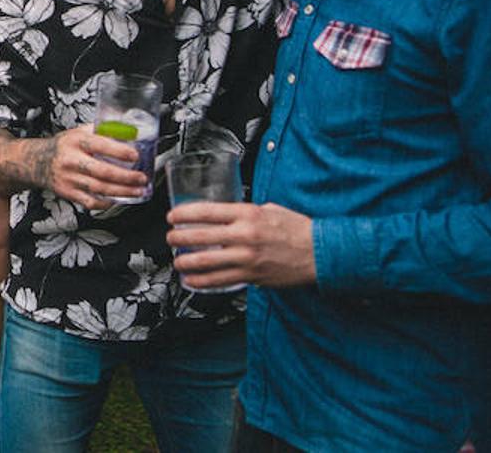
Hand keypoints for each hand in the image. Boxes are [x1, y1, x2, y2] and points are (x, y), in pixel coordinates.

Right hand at [45, 125, 148, 209]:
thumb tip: (127, 132)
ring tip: (137, 190)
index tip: (135, 156)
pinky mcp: (69, 193)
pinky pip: (90, 202)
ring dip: (122, 191)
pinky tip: (118, 200)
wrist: (37, 162)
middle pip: (103, 171)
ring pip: (100, 188)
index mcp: (77, 142)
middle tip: (141, 178)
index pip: (101, 145)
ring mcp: (70, 178)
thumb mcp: (78, 132)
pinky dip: (106, 203)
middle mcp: (72, 160)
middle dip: (126, 177)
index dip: (120, 152)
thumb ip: (101, 131)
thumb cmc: (63, 146)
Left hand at [166, 201, 315, 288]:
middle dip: (178, 237)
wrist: (320, 252)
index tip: (172, 216)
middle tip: (170, 237)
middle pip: (200, 236)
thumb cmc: (296, 229)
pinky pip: (220, 280)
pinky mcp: (251, 276)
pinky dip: (201, 281)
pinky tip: (191, 280)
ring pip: (206, 261)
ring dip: (185, 261)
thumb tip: (225, 213)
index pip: (206, 212)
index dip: (184, 214)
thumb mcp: (269, 209)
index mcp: (247, 214)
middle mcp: (244, 235)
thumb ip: (244, 212)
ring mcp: (247, 258)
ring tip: (177, 260)